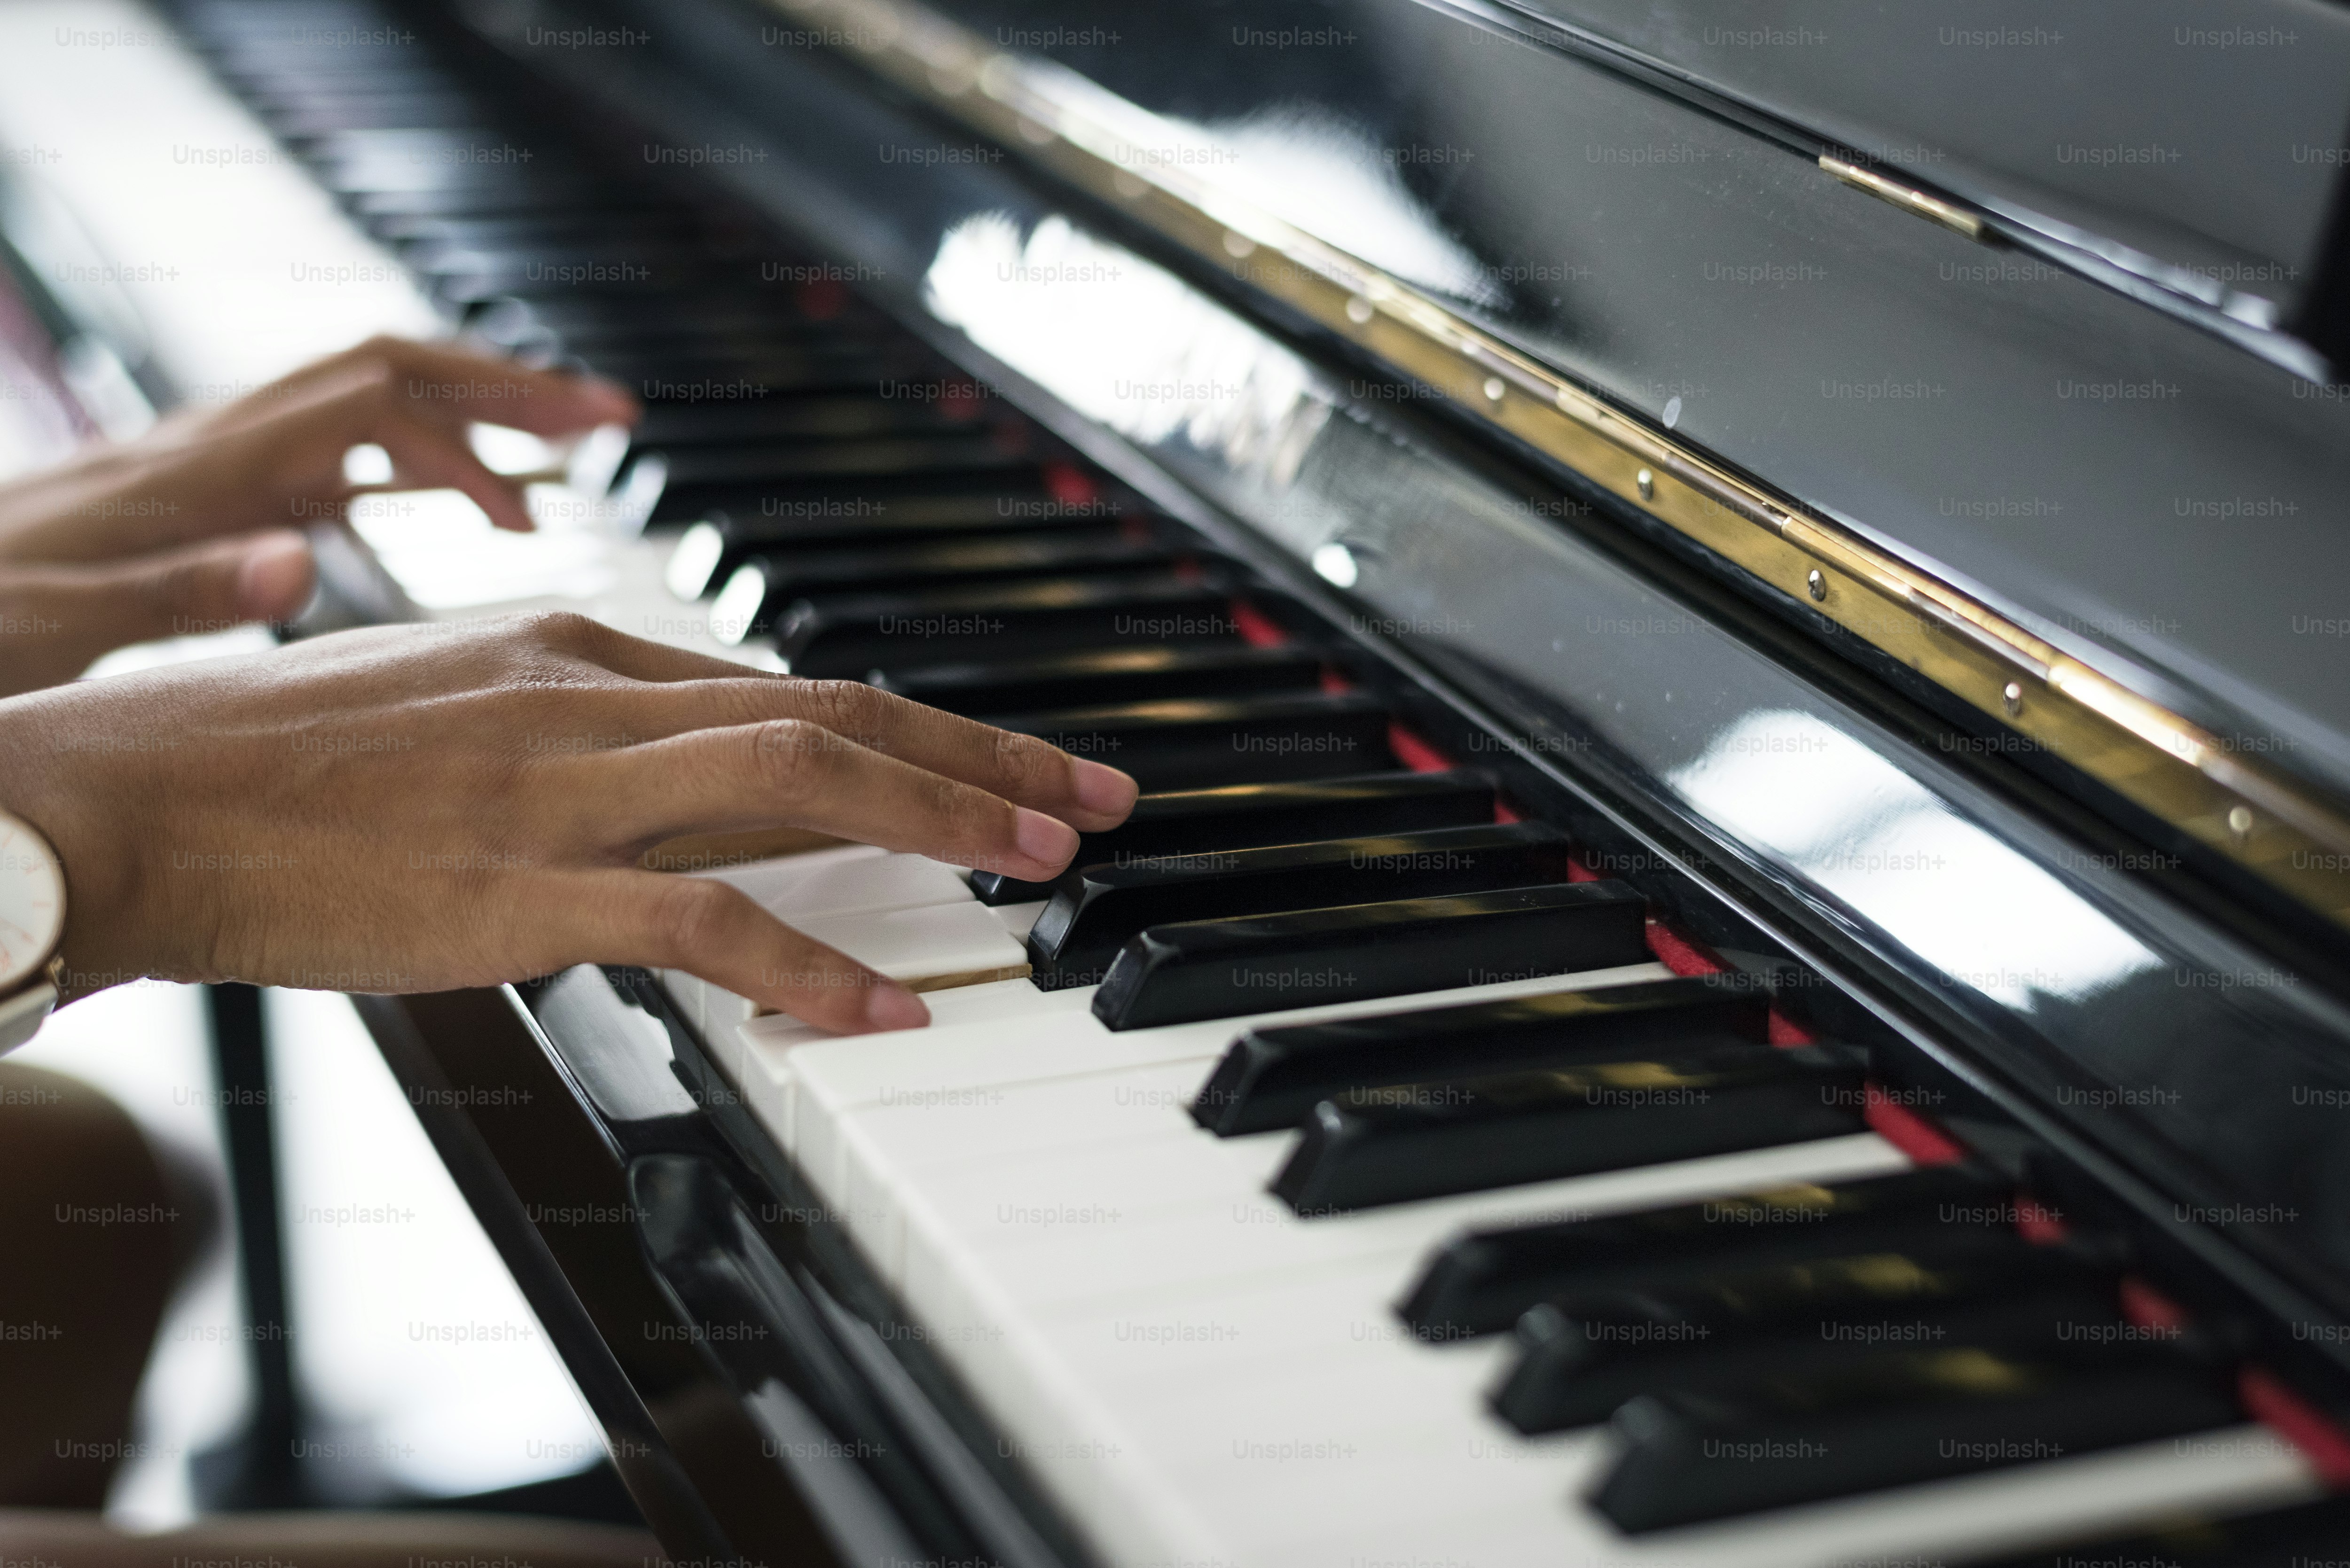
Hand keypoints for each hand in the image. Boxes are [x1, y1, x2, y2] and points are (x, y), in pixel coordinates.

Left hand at [0, 337, 634, 697]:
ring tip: (552, 468)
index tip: (568, 463)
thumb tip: (303, 563)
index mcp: (198, 476)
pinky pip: (332, 458)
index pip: (371, 405)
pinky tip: (444, 508)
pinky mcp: (208, 497)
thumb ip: (183, 591)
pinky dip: (407, 469)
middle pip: (389, 377)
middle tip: (607, 418)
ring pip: (367, 409)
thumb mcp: (64, 623)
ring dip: (466, 424)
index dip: (481, 422)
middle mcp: (215, 451)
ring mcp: (215, 468)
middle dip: (506, 390)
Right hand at [0, 612, 1137, 1031]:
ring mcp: (564, 788)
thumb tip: (698, 770)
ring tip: (1041, 863)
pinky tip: (882, 1003)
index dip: (931, 726)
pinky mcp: (521, 886)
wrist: (147, 795)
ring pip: (799, 781)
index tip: (1022, 757)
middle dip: (987, 752)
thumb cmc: (295, 763)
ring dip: (938, 821)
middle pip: (838, 712)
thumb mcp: (472, 707)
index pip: (801, 685)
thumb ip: (593, 732)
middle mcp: (598, 698)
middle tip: (1099, 791)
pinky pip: (698, 920)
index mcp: (589, 652)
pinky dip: (805, 962)